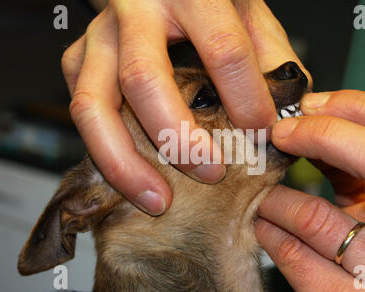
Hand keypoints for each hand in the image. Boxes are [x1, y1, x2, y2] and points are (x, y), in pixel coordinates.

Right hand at [62, 0, 310, 215]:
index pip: (222, 49)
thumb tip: (287, 109)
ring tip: (157, 200)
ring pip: (92, 105)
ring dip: (124, 162)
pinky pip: (80, 111)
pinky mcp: (77, 57)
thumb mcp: (247, 10)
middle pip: (143, 80)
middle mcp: (136, 10)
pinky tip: (130, 173)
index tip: (260, 131)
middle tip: (210, 173)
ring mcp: (99, 36)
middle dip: (177, 138)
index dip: (246, 97)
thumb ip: (271, 54)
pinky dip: (103, 150)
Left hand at [256, 90, 364, 291]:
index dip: (354, 107)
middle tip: (280, 134)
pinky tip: (264, 226)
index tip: (308, 105)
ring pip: (318, 217)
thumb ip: (355, 170)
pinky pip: (297, 259)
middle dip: (319, 134)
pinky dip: (270, 235)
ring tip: (261, 192)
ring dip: (275, 197)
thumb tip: (308, 132)